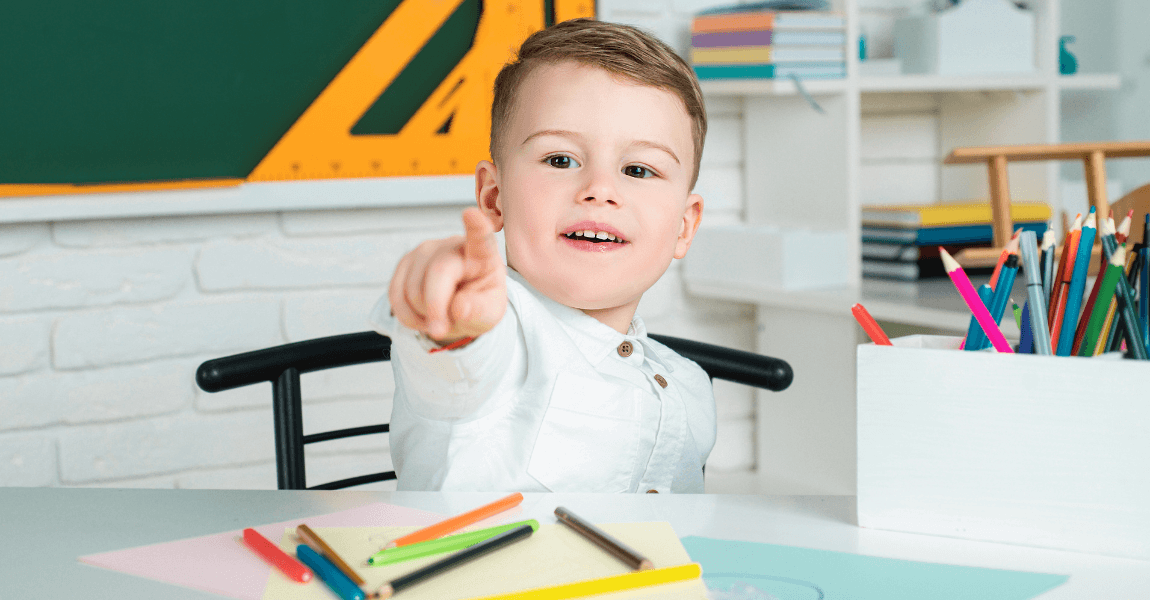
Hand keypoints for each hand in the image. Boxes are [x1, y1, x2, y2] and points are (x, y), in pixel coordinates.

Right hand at [389, 208, 506, 343]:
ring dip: (423, 314)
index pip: (481, 238)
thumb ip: (480, 312)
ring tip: (439, 317)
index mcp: (482, 254)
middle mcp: (452, 246)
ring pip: (413, 289)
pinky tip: (422, 315)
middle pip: (437, 274)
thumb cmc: (479, 303)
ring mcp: (425, 251)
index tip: (471, 214)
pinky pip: (395, 295)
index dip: (476, 227)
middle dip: (436, 308)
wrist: (459, 306)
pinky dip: (407, 315)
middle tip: (441, 330)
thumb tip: (459, 308)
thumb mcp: (489, 314)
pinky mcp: (405, 262)